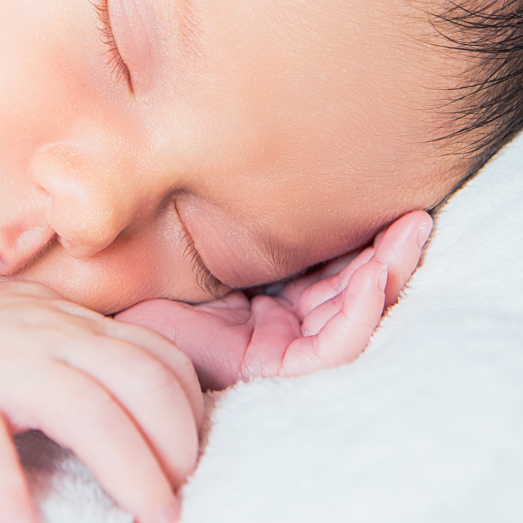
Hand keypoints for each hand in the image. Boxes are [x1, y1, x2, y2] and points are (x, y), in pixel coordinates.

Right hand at [0, 265, 202, 522]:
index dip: (192, 416)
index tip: (190, 465)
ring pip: (88, 413)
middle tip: (177, 513)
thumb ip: (95, 351)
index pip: (162, 360)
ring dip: (131, 475)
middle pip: (143, 386)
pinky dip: (6, 493)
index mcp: (78, 326)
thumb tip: (156, 402)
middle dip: (177, 452)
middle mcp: (53, 340)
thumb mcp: (46, 321)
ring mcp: (3, 368)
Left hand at [114, 210, 433, 390]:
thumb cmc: (139, 297)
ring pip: (355, 314)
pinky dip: (358, 312)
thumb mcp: (188, 246)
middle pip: (354, 289)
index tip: (390, 199)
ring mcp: (284, 350)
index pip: (330, 267)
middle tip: (417, 216)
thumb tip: (242, 149)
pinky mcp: (278, 372)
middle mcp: (284, 325)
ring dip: (387, 274)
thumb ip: (220, 212)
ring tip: (412, 232)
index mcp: (269, 298)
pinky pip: (333, 347)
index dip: (362, 234)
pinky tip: (372, 277)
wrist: (104, 347)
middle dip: (390, 253)